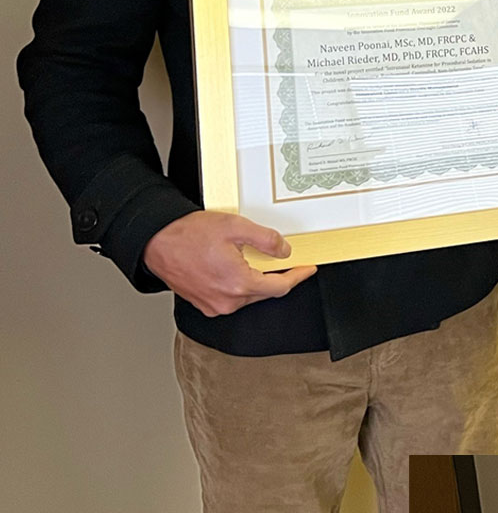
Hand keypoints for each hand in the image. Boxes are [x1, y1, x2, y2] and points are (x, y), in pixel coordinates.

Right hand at [142, 211, 317, 317]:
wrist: (155, 241)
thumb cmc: (188, 234)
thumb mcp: (235, 227)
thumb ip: (266, 240)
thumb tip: (284, 251)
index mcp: (238, 284)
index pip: (280, 287)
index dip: (298, 276)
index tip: (307, 269)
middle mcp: (226, 301)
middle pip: (265, 292)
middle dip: (276, 276)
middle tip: (281, 259)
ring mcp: (213, 305)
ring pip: (248, 296)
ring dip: (256, 280)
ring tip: (251, 259)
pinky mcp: (203, 304)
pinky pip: (231, 297)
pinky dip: (239, 284)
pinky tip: (235, 268)